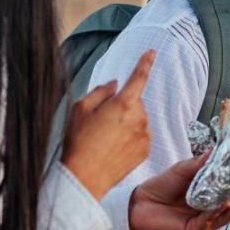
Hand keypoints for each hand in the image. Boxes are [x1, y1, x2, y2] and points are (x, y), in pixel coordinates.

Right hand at [61, 52, 155, 198]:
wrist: (84, 177)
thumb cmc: (78, 142)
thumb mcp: (79, 109)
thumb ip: (100, 91)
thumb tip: (114, 84)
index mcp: (123, 103)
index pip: (138, 77)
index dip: (145, 62)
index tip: (151, 52)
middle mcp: (139, 117)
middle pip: (134, 102)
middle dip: (121, 105)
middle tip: (100, 122)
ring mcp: (145, 134)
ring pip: (138, 119)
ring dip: (126, 122)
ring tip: (104, 138)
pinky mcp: (146, 150)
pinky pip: (140, 135)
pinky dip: (130, 137)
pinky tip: (113, 148)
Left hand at [127, 152, 229, 229]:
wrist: (139, 204)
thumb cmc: (162, 186)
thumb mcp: (183, 171)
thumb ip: (200, 163)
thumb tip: (216, 149)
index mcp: (211, 196)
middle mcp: (211, 211)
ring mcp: (205, 223)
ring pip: (224, 215)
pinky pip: (209, 222)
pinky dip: (216, 212)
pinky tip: (221, 202)